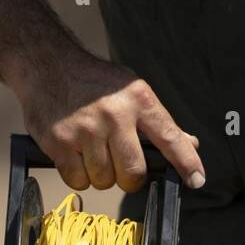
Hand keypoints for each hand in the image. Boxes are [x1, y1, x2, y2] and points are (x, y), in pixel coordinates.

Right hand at [13, 50, 204, 192]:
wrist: (46, 63)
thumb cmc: (94, 82)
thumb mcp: (131, 91)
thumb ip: (158, 122)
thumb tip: (189, 144)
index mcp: (138, 100)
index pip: (170, 137)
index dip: (186, 163)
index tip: (197, 180)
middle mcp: (114, 115)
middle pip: (133, 173)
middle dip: (128, 178)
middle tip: (119, 163)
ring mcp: (86, 130)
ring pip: (104, 180)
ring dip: (100, 175)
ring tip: (91, 151)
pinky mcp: (60, 142)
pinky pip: (78, 180)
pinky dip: (78, 175)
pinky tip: (75, 154)